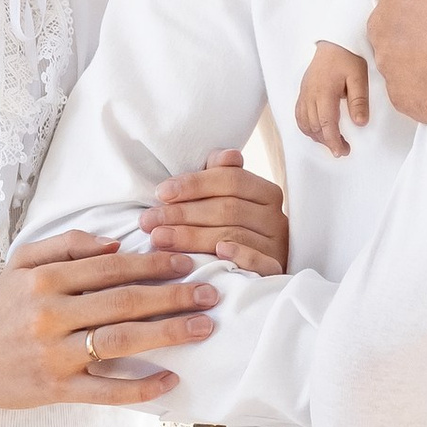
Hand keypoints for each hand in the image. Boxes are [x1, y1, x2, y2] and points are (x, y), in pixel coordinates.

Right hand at [0, 232, 215, 419]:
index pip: (112, 267)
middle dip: (173, 296)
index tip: (188, 261)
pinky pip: (105, 391)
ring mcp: (54, 355)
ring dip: (167, 334)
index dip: (154, 263)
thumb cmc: (0, 309)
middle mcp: (50, 314)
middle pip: (124, 301)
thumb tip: (115, 242)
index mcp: (45, 279)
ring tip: (203, 329)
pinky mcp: (55, 390)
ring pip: (121, 341)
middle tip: (211, 293)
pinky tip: (170, 381)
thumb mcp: (23, 263)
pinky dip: (139, 388)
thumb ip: (67, 246)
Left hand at [141, 146, 289, 275]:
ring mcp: (277, 246)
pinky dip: (239, 255)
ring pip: (233, 234)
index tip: (160, 193)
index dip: (193, 184)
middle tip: (149, 221)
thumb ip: (220, 177)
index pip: (230, 179)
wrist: (258, 273)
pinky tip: (216, 253)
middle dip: (183, 213)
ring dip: (193, 237)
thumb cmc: (231, 230)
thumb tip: (226, 154)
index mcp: (265, 192)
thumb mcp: (226, 201)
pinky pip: (260, 262)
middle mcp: (275, 217)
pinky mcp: (275, 271)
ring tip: (159, 238)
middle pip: (227, 208)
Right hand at [293, 44, 369, 160]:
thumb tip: (360, 123)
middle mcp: (310, 94)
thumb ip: (359, 101)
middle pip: (315, 126)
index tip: (342, 151)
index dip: (333, 141)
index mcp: (325, 91)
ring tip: (332, 141)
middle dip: (328, 141)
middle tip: (343, 149)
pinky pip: (299, 115)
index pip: (326, 123)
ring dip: (317, 136)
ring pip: (304, 123)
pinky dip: (306, 127)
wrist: (333, 42)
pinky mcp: (303, 92)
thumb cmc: (347, 58)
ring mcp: (304, 93)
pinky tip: (317, 131)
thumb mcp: (359, 77)